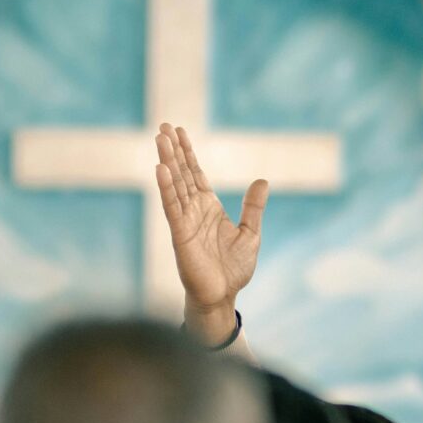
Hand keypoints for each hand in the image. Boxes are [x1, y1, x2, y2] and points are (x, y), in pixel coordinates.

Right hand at [154, 124, 265, 343]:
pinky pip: (171, 207)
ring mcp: (185, 221)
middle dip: (173, 150)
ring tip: (159, 138)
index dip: (188, 152)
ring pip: (174, 185)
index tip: (179, 131)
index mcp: (209, 208)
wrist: (223, 297)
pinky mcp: (179, 234)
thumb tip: (263, 180)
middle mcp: (194, 210)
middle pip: (182, 173)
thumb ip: (254, 207)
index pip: (195, 174)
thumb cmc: (234, 269)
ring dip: (167, 161)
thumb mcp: (251, 233)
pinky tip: (160, 169)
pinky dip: (166, 188)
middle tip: (163, 125)